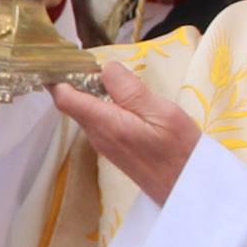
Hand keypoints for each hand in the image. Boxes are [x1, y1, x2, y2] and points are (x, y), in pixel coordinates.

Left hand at [54, 53, 201, 205]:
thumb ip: (131, 91)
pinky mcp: (112, 148)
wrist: (188, 189)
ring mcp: (103, 143)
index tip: (66, 57)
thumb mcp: (163, 114)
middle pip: (72, 102)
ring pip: (85, 110)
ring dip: (92, 91)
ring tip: (111, 75)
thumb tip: (106, 68)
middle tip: (95, 59)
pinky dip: (102, 104)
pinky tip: (122, 97)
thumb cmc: (181, 152)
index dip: (59, 76)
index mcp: (106, 124)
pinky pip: (98, 120)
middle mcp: (97, 135)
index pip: (65, 98)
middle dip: (77, 80)